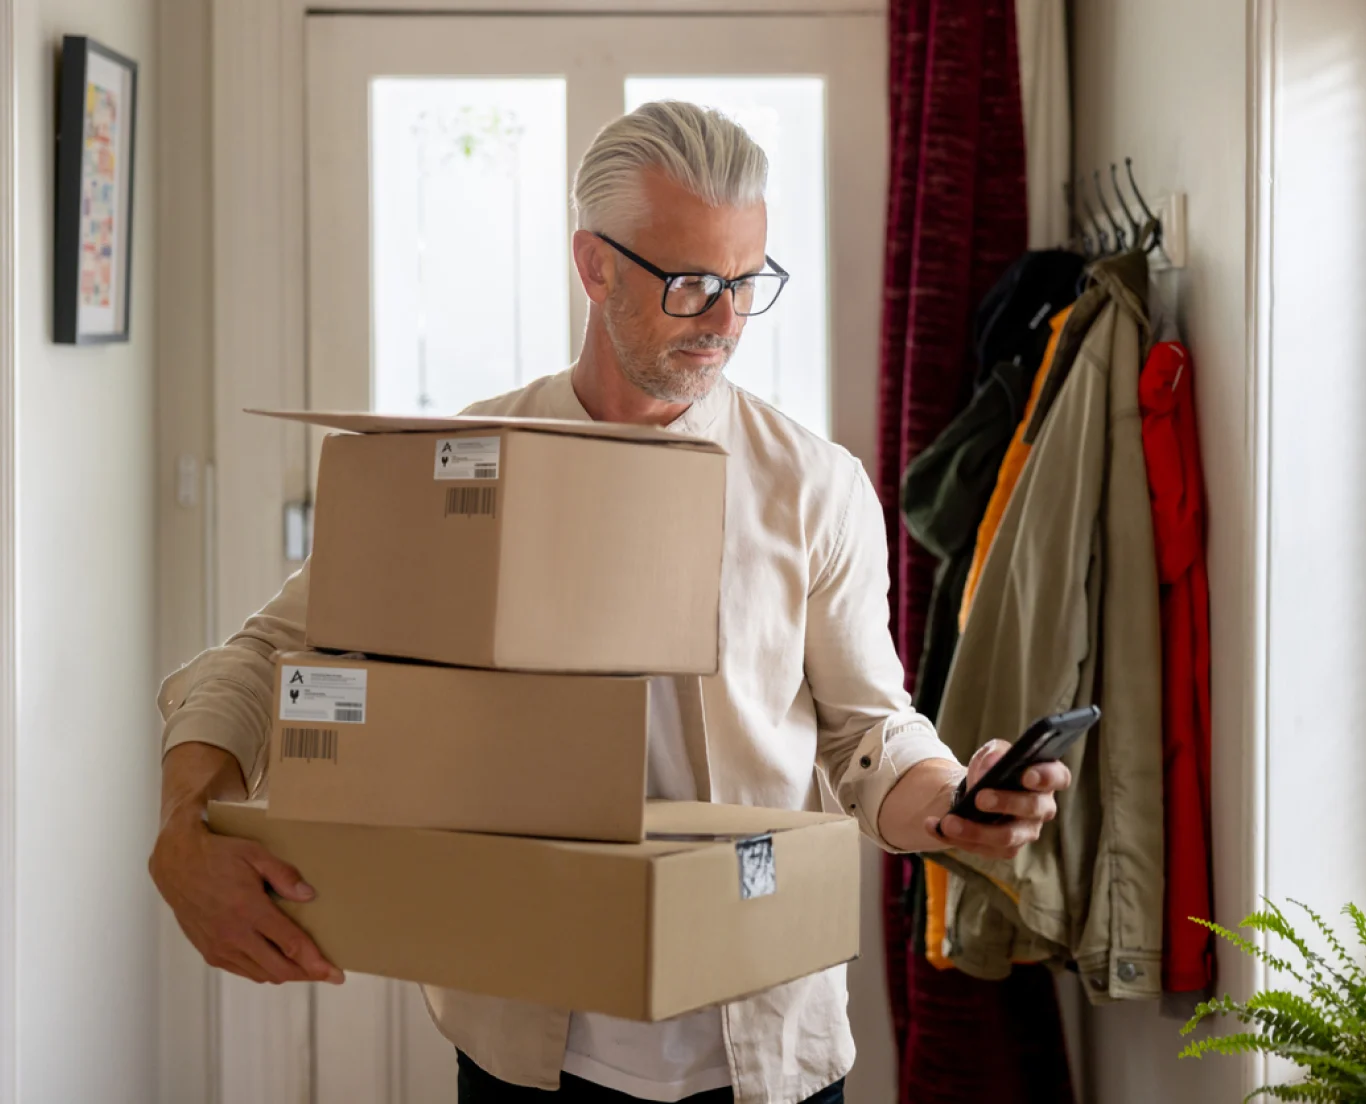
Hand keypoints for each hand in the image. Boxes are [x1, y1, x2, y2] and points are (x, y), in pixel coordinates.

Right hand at [150, 806, 342, 985]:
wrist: (176, 864)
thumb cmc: (218, 855)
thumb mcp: (255, 853)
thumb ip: (284, 875)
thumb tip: (309, 896)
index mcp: (249, 910)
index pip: (291, 945)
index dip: (317, 962)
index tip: (337, 974)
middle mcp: (233, 935)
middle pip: (280, 968)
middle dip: (307, 974)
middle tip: (327, 972)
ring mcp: (219, 947)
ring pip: (262, 974)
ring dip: (286, 973)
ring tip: (305, 967)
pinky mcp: (209, 952)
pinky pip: (244, 971)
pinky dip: (264, 970)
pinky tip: (275, 960)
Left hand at [923, 741, 1071, 861]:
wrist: (974, 792)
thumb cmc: (992, 769)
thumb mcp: (992, 753)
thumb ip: (995, 753)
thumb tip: (993, 764)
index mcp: (1046, 777)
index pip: (1058, 777)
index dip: (1045, 777)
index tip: (1026, 774)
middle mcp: (1042, 807)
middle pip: (1032, 808)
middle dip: (1005, 802)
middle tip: (980, 798)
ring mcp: (1026, 831)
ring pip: (1007, 837)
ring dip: (976, 830)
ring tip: (949, 822)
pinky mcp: (1006, 849)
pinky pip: (983, 849)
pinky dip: (956, 838)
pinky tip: (935, 827)